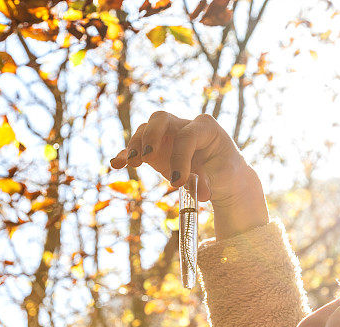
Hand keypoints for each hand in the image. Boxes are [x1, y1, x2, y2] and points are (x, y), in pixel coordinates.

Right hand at [109, 111, 257, 208]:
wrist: (221, 174)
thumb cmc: (223, 169)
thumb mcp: (221, 175)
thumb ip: (208, 180)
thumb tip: (201, 193)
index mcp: (204, 127)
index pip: (188, 135)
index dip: (181, 157)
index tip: (177, 182)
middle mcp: (182, 126)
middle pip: (160, 119)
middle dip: (151, 135)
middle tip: (147, 156)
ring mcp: (165, 136)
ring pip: (144, 131)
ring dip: (135, 145)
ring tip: (133, 163)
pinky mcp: (154, 150)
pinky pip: (136, 149)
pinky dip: (125, 155)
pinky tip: (116, 164)